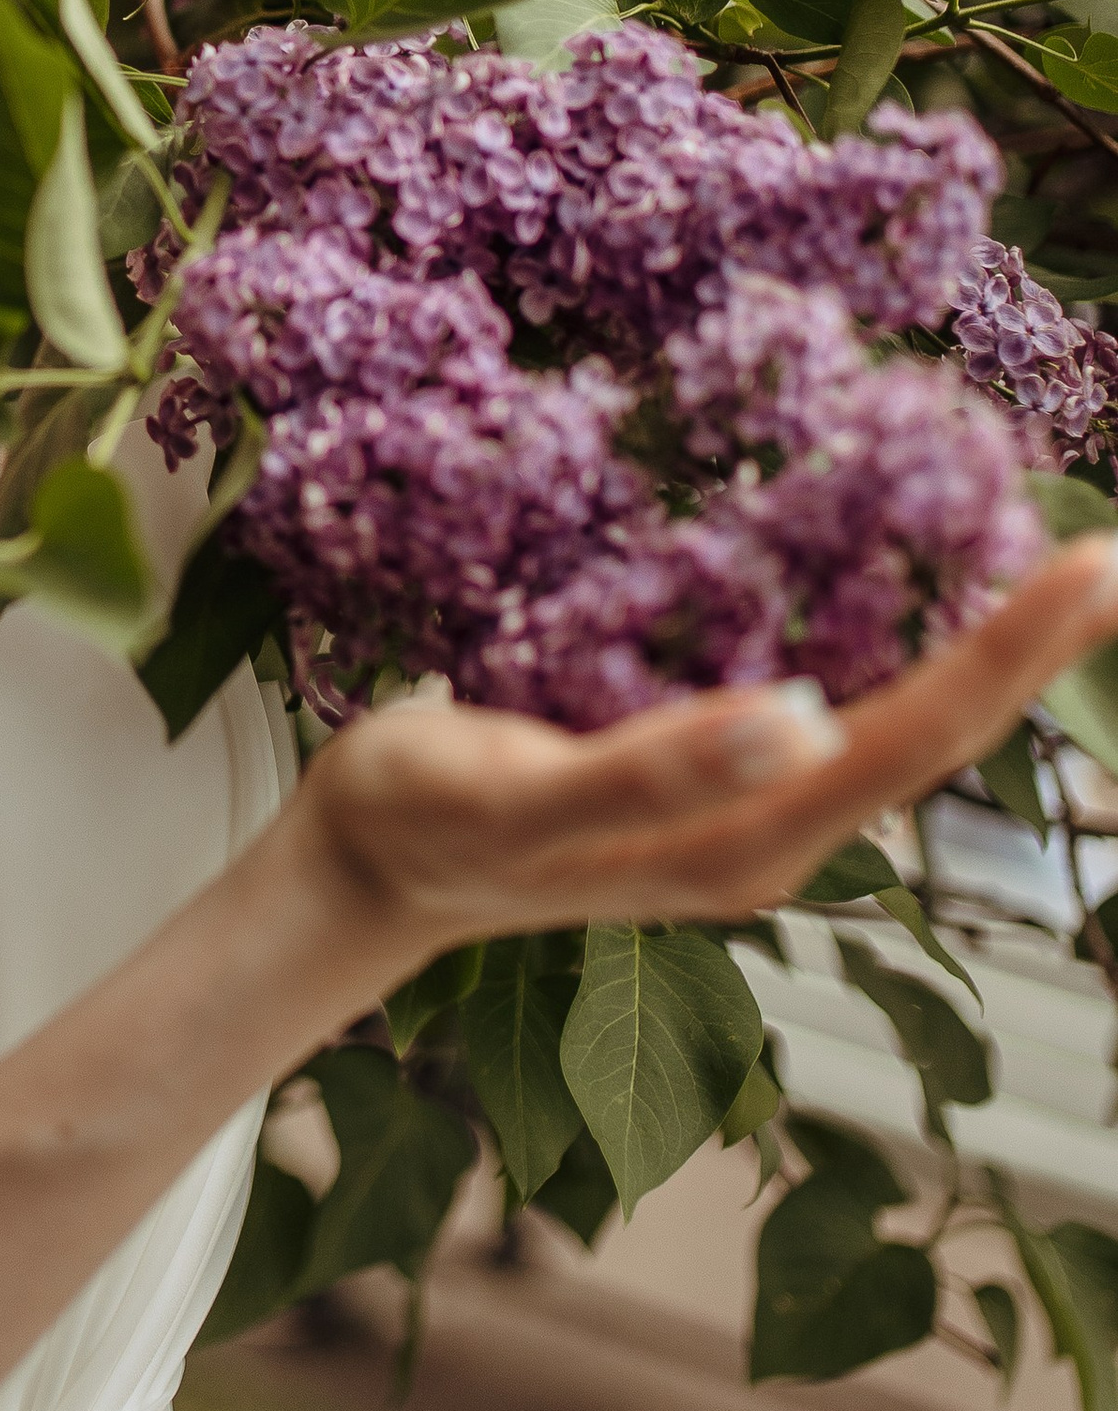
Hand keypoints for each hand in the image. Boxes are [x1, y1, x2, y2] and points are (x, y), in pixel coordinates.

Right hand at [295, 533, 1117, 966]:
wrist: (366, 860)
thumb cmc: (428, 816)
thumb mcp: (519, 793)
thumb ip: (653, 771)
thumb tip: (806, 721)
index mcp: (744, 844)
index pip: (911, 741)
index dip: (1006, 658)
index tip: (1088, 566)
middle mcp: (772, 834)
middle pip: (932, 737)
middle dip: (1022, 645)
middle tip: (1100, 550)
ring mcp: (748, 809)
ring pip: (895, 720)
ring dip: (973, 642)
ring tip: (1040, 555)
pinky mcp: (716, 775)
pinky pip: (838, 704)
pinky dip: (892, 638)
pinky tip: (904, 580)